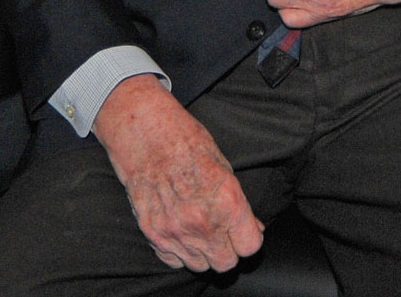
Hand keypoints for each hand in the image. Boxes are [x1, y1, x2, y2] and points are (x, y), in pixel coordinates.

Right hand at [93, 75, 263, 271]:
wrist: (145, 135)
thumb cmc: (187, 141)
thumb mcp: (224, 165)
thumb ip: (239, 202)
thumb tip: (254, 226)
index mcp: (226, 200)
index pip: (250, 246)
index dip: (250, 238)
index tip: (246, 231)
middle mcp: (202, 222)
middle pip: (226, 263)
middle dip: (230, 250)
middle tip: (225, 232)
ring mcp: (175, 231)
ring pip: (200, 265)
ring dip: (205, 252)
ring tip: (202, 229)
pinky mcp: (153, 234)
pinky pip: (174, 260)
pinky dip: (181, 251)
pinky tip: (183, 229)